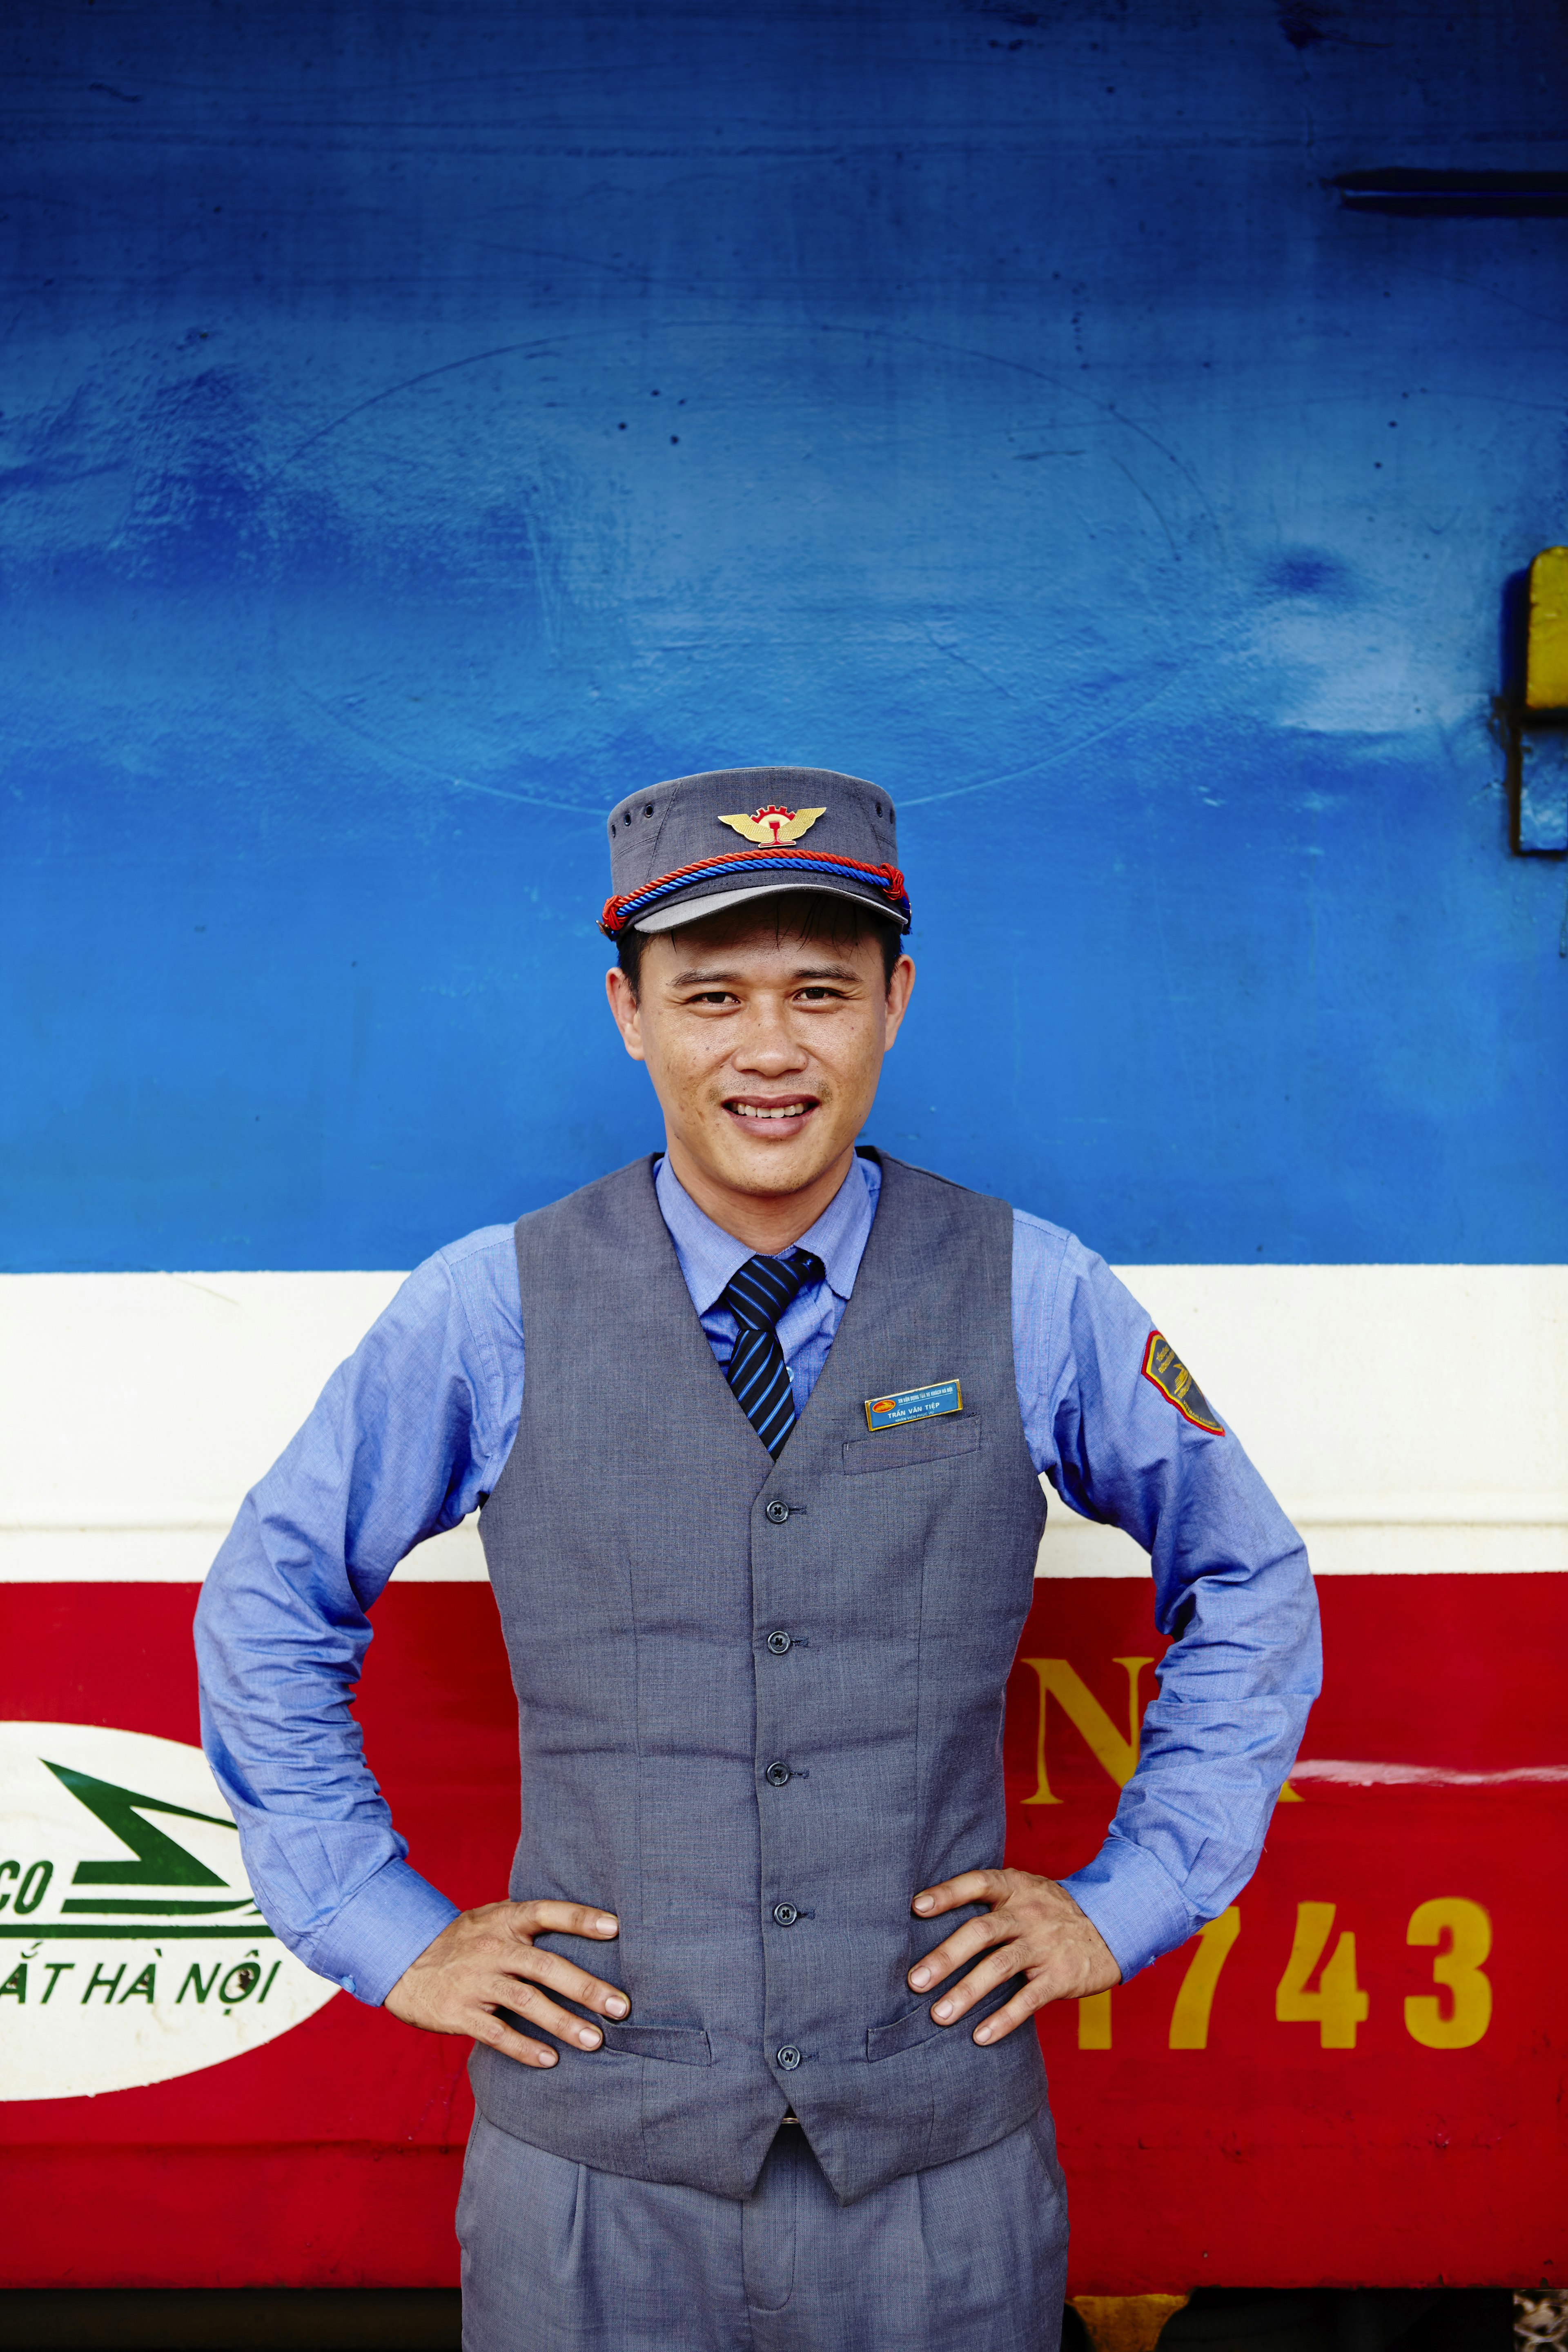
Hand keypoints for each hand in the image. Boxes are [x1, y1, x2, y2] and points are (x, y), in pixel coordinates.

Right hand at [385, 1899, 626, 2068]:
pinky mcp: (460, 2013)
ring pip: (527, 2002)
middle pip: (546, 1966)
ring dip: (563, 2023)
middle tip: (621, 2007)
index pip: (548, 1912)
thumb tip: (583, 1923)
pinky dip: (524, 2048)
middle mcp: (494, 1948)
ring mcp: (476, 1981)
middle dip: (586, 1988)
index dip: (581, 1919)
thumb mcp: (491, 1918)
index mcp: (505, 1921)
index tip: (615, 1929)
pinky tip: (551, 2060)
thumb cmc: (462, 1940)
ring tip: (595, 2041)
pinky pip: (497, 2033)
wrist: (403, 1961)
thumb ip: (528, 1921)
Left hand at [908, 1868, 1120, 2043]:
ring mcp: (1045, 1945)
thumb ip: (990, 1899)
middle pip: (981, 1931)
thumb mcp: (1026, 1891)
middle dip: (945, 1957)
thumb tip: (929, 1915)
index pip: (977, 1883)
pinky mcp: (1061, 1976)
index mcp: (1015, 1887)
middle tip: (915, 1981)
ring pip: (1000, 1967)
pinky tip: (980, 2036)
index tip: (916, 1907)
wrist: (1112, 1925)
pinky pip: (1028, 1999)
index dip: (947, 1894)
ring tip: (938, 2016)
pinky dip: (1004, 2019)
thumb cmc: (1051, 1911)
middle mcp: (1028, 1913)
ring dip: (966, 1993)